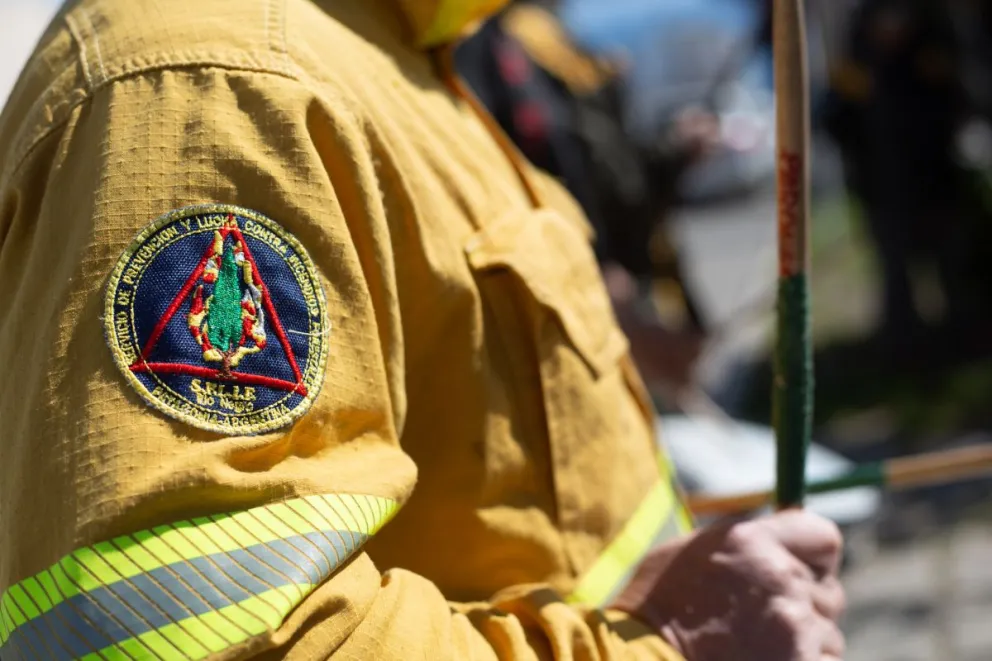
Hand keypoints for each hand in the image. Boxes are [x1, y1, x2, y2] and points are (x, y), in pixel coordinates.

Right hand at [613, 510, 845, 660]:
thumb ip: (743, 545)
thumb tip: (777, 543)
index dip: (816, 559)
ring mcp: (794, 627)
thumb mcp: (688, 555)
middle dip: (806, 608)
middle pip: (829, 592)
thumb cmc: (653, 613)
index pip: (823, 536)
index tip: (803, 573)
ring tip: (752, 652)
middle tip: (764, 625)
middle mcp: (780, 578)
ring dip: (802, 646)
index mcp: (751, 541)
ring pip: (827, 636)